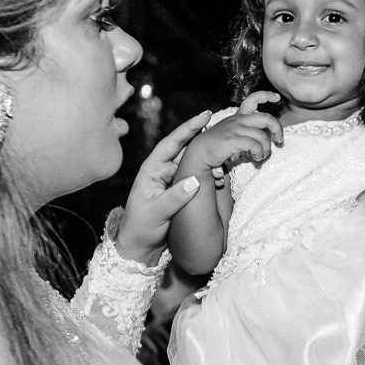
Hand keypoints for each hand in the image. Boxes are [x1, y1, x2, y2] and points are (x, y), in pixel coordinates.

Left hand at [115, 110, 214, 264]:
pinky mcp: (179, 192)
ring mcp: (171, 181)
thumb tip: (195, 180)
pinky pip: (196, 178)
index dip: (188, 128)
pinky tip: (222, 176)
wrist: (139, 248)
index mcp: (152, 170)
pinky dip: (209, 175)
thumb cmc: (140, 228)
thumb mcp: (156, 212)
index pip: (171, 143)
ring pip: (193, 164)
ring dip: (209, 160)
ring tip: (226, 156)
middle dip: (203, 138)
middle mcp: (162, 172)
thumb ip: (175, 197)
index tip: (205, 116)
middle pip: (185, 149)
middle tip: (222, 128)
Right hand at [179, 91, 283, 174]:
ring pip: (262, 136)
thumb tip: (265, 135)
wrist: (200, 152)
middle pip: (266, 118)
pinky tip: (256, 158)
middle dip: (277, 128)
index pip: (253, 99)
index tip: (276, 97)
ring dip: (266, 148)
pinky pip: (255, 145)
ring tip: (262, 156)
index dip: (266, 95)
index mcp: (238, 116)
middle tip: (279, 140)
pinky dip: (259, 153)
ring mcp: (235, 129)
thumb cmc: (218, 145)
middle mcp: (238, 120)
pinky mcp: (233, 140)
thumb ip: (246, 129)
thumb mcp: (231, 131)